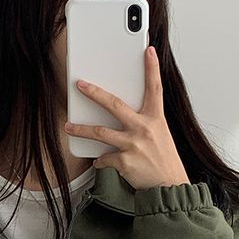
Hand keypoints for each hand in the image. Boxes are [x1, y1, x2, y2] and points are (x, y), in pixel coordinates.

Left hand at [63, 46, 189, 189]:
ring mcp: (133, 144)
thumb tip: (123, 117)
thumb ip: (144, 123)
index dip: (151, 68)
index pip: (155, 88)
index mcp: (156, 119)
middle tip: (81, 85)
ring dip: (81, 129)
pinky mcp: (124, 161)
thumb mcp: (160, 136)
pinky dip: (100, 160)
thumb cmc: (163, 161)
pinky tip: (100, 161)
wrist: (169, 187)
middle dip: (94, 93)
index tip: (147, 51)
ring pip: (100, 132)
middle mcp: (144, 128)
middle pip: (114, 104)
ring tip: (69, 126)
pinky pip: (104, 158)